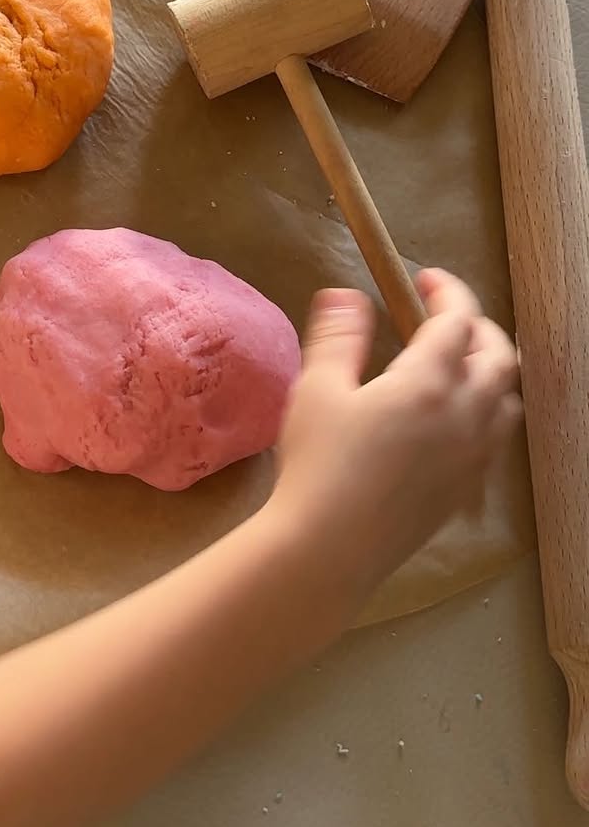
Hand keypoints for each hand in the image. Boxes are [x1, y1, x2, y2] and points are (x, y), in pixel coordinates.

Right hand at [268, 270, 520, 603]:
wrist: (331, 548)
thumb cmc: (319, 465)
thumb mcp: (318, 389)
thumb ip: (339, 336)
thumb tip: (348, 296)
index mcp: (428, 382)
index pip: (457, 320)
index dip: (448, 291)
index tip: (426, 279)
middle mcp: (464, 415)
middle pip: (499, 357)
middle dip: (479, 327)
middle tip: (445, 317)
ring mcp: (472, 457)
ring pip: (508, 400)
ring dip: (491, 371)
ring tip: (459, 366)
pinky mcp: (466, 491)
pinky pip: (496, 440)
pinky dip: (486, 413)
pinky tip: (453, 422)